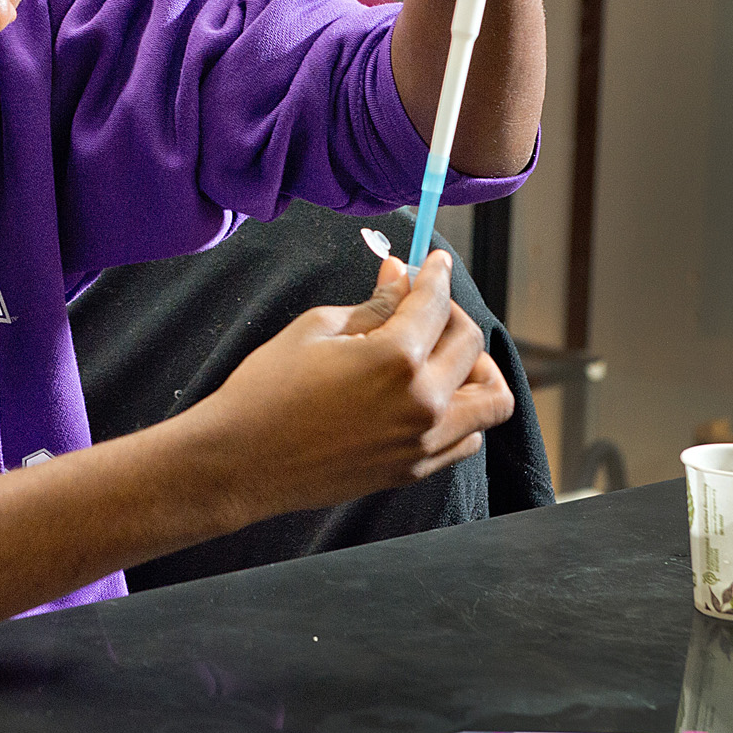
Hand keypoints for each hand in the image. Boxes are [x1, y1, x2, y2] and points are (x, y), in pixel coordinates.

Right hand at [189, 252, 513, 521]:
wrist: (241, 462)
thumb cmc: (266, 392)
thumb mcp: (315, 330)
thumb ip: (371, 305)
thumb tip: (400, 276)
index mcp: (396, 358)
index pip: (436, 302)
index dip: (436, 274)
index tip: (433, 263)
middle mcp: (422, 402)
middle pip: (471, 343)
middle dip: (451, 312)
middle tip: (423, 305)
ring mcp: (422, 441)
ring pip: (491, 399)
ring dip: (475, 368)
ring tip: (442, 356)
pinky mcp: (413, 469)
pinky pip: (467, 439)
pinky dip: (464, 413)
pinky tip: (433, 398)